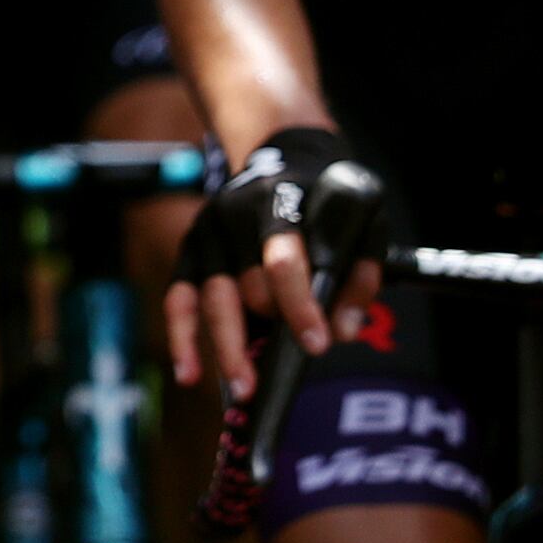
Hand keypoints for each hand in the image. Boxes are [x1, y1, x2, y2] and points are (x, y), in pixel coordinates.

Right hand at [163, 130, 374, 393]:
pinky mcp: (191, 251)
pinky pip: (179, 297)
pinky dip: (182, 337)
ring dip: (226, 347)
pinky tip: (189, 373)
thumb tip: (341, 331)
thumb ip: (360, 276)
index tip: (316, 344)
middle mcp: (235, 212)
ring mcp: (208, 232)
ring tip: (245, 389)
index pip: (282, 258)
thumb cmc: (330, 199)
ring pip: (211, 298)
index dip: (299, 305)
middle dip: (269, 328)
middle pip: (247, 285)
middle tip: (288, 366)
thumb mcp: (363, 222)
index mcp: (279, 199)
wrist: (285, 153)